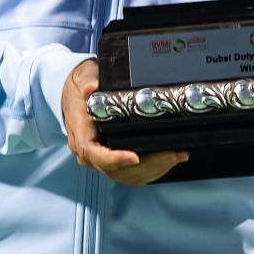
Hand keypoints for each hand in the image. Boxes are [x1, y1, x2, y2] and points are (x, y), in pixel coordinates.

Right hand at [62, 59, 187, 185]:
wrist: (76, 95)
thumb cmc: (80, 88)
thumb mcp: (83, 78)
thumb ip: (87, 83)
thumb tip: (90, 87)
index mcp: (80, 134)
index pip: (95, 154)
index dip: (115, 159)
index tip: (135, 158)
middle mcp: (88, 153)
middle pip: (116, 170)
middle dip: (147, 165)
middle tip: (172, 154)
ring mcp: (99, 161)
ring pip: (126, 176)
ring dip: (154, 170)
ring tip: (177, 156)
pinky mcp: (111, 163)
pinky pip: (130, 175)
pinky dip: (150, 171)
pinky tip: (168, 161)